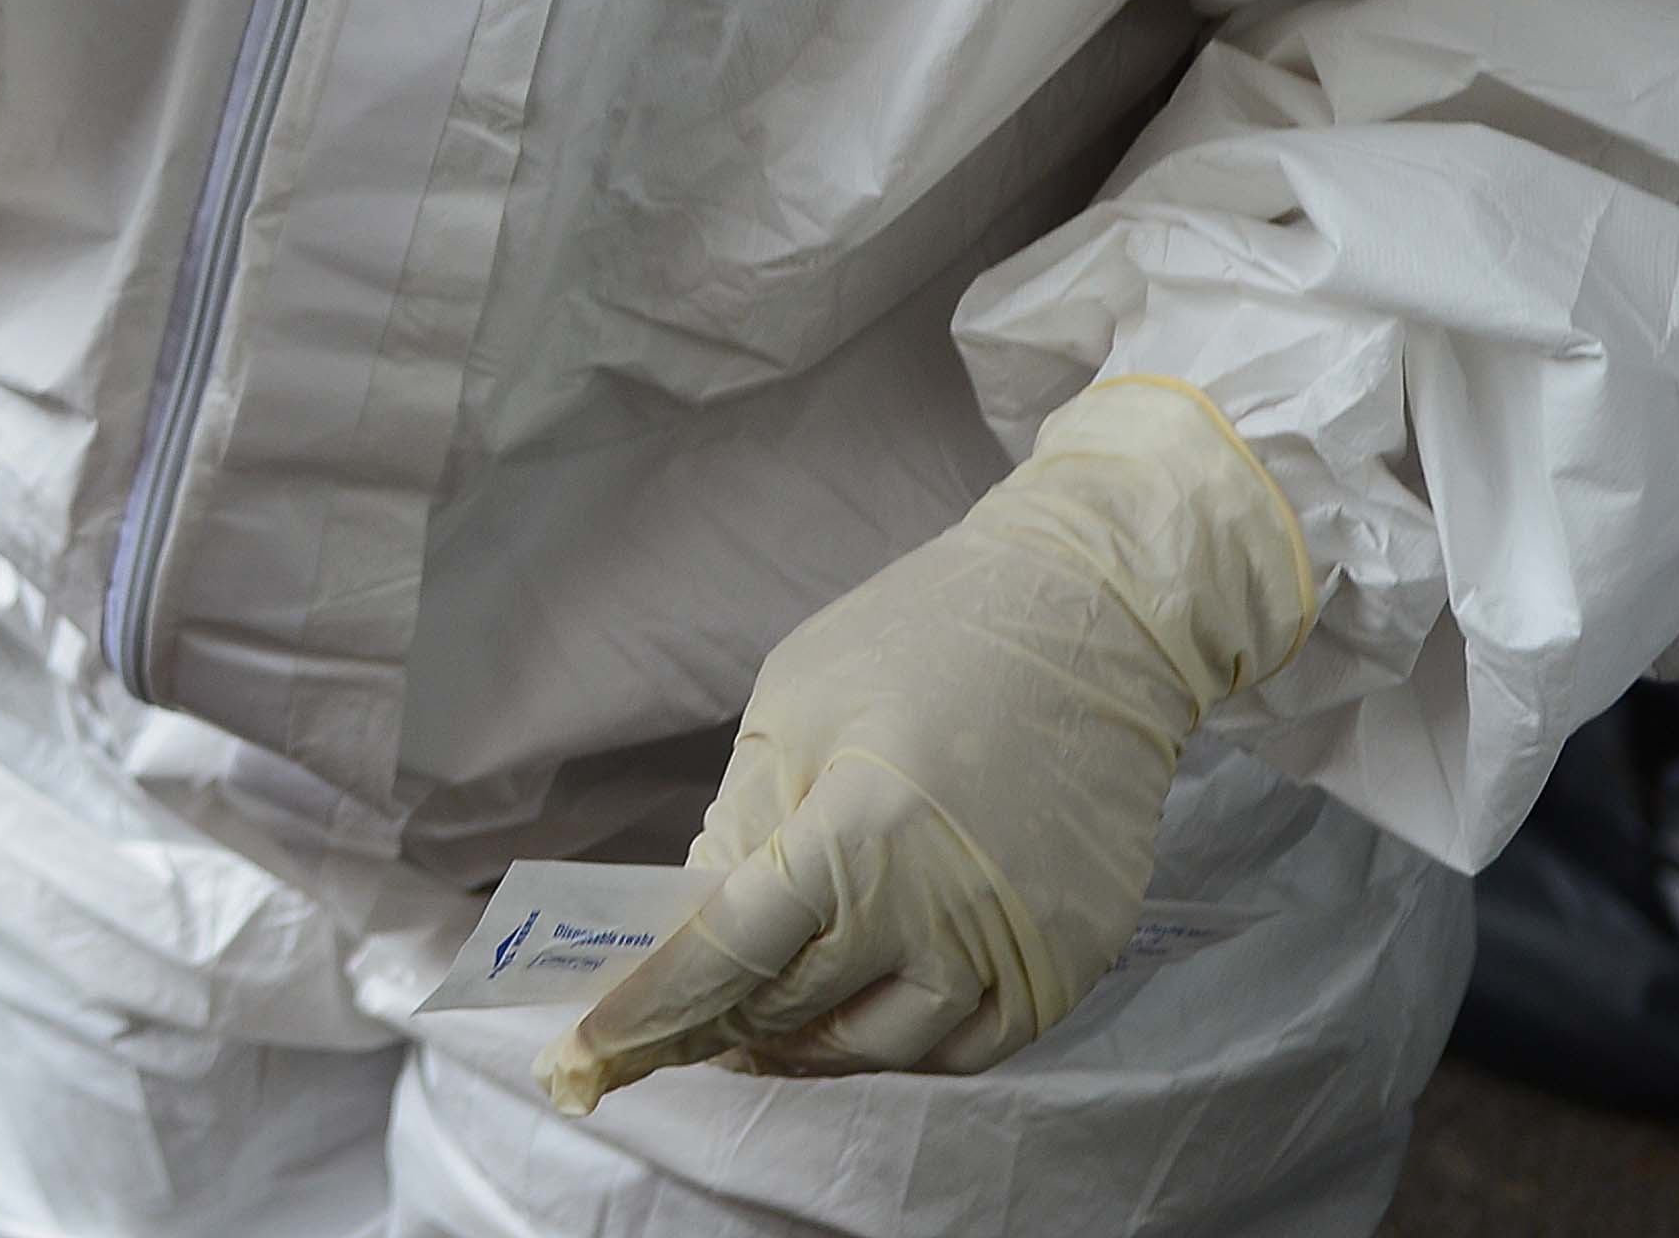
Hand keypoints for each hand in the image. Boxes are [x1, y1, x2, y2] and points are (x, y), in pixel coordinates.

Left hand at [551, 377, 1311, 1104]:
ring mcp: (1012, 947)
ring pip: (882, 1049)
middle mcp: (936, 911)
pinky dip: (904, 1046)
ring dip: (812, 1044)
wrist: (1090, 622)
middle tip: (692, 1015)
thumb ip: (743, 824)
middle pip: (799, 1009)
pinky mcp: (1067, 961)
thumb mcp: (796, 705)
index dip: (652, 1012)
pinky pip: (968, 1049)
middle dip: (730, 1019)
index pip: (729, 955)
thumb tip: (697, 921)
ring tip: (770, 1024)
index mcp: (855, 833)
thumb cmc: (925, 638)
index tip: (587, 1056)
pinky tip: (867, 1011)